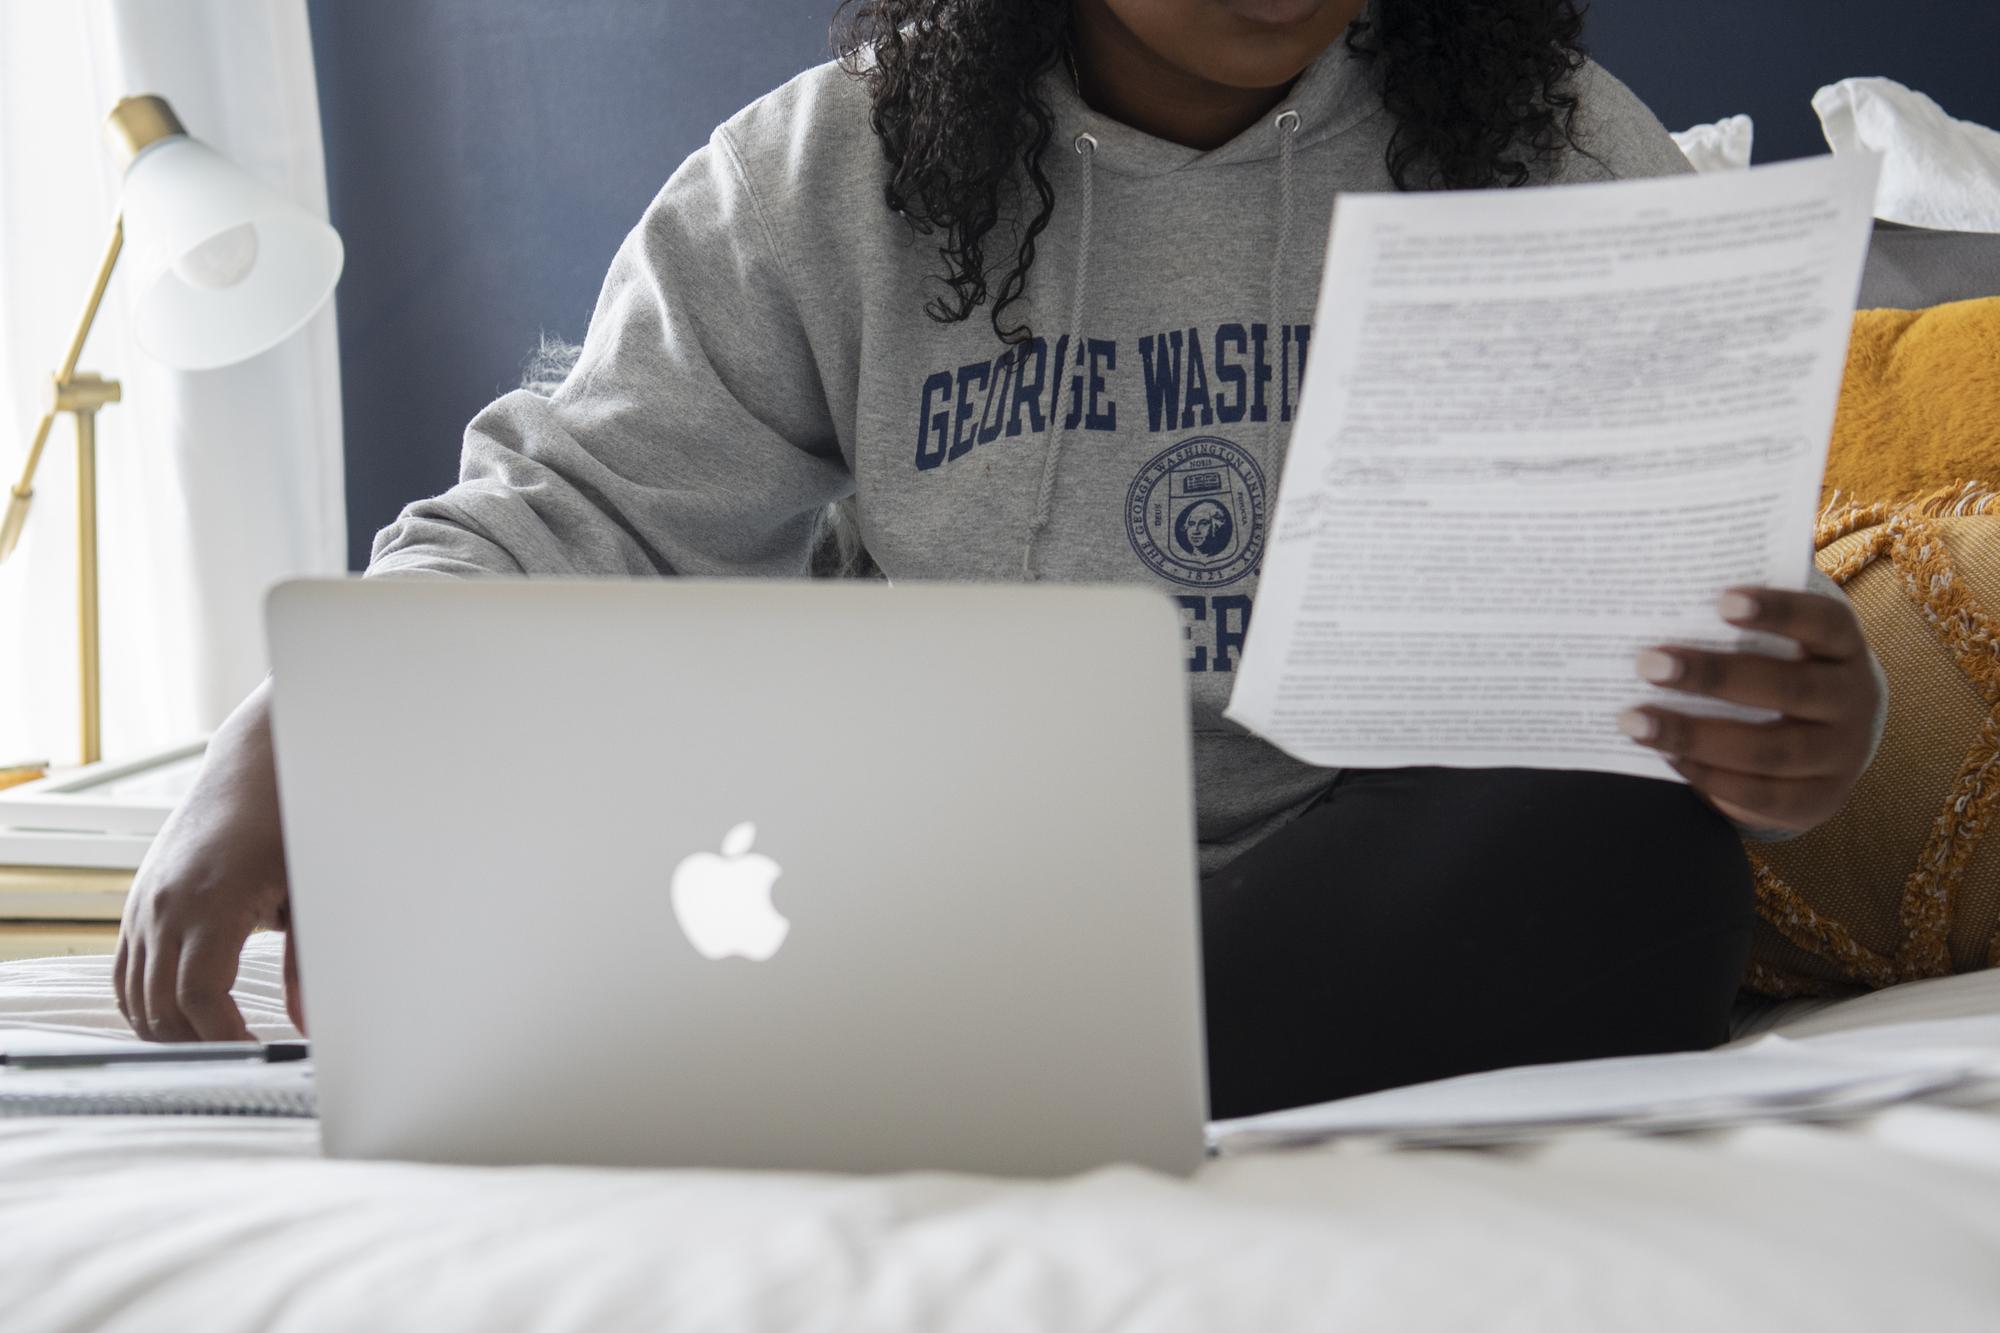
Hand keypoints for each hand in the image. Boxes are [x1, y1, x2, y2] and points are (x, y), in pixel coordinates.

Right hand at [114, 680, 301, 1039]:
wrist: (252, 771)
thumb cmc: (287, 824)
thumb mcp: (306, 892)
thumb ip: (303, 963)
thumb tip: (304, 1023)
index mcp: (211, 902)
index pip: (200, 996)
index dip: (224, 1037)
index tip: (255, 1055)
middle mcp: (166, 906)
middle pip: (163, 1007)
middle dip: (201, 1043)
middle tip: (243, 1058)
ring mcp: (144, 906)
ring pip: (136, 996)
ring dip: (170, 1030)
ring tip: (217, 1044)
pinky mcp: (136, 905)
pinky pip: (123, 972)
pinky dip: (143, 1004)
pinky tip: (179, 1019)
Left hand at [1619, 587, 1879, 833]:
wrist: (1826, 751)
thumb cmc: (1778, 678)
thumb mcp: (1776, 651)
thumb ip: (1732, 634)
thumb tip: (1653, 618)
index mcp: (1843, 648)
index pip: (1822, 622)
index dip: (1778, 610)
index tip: (1721, 600)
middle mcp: (1852, 700)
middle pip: (1788, 688)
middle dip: (1714, 676)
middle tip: (1648, 664)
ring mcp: (1841, 754)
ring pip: (1770, 750)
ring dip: (1695, 736)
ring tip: (1635, 721)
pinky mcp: (1819, 799)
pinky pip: (1762, 793)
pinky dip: (1709, 776)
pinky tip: (1667, 757)